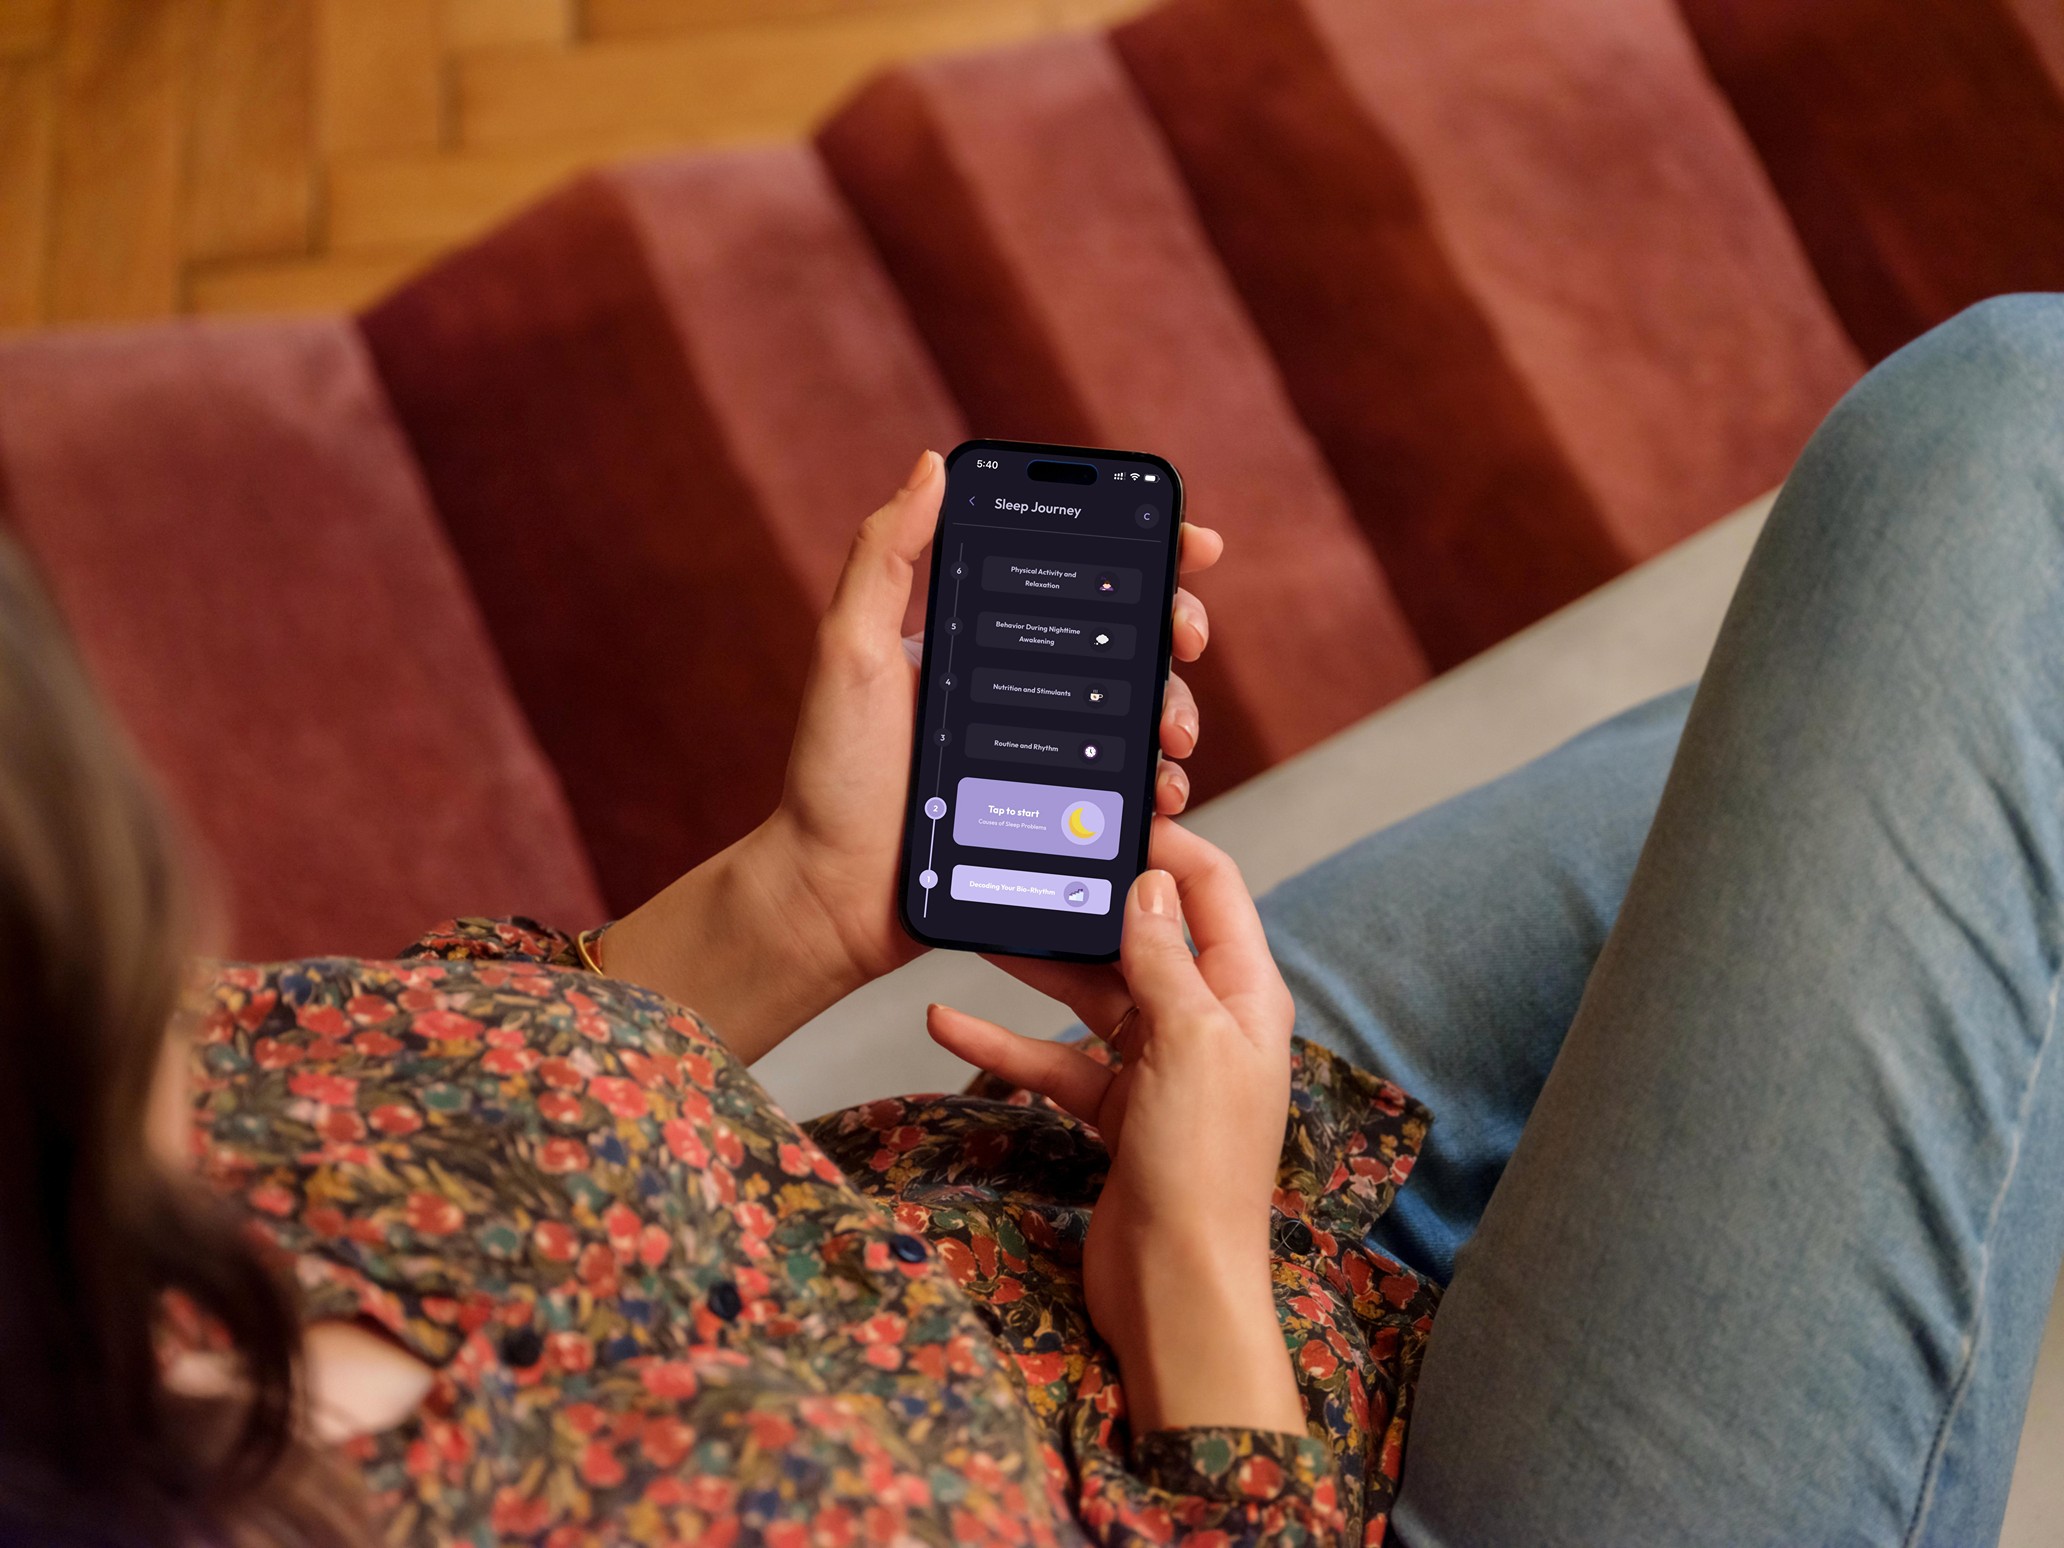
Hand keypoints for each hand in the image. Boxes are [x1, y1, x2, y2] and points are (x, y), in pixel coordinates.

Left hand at [600, 451, 1225, 1061]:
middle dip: (1175, 629)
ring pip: (1140, 714)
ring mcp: (1045, 753)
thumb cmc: (832, 774)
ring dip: (1178, 709)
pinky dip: (1159, 784)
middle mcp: (1023, 688)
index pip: (1075, 573)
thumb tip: (932, 465)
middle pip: (1129, 638)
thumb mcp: (850, 650)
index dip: (1144, 552)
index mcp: (982, 636)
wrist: (834, 895)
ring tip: (1172, 731)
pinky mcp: (1058, 816)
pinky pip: (1128, 790)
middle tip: (1183, 640)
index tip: (1190, 547)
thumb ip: (886, 556)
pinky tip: (1162, 790)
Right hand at [927, 819, 1305, 1435]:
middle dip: (1084, 900)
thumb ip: (1165, 959)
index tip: (1103, 811)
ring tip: (976, 923)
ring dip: (1034, 964)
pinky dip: (1006, 1039)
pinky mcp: (1114, 1109)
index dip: (1164, 845)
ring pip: (1090, 992)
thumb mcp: (1188, 1042)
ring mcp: (1157, 1065)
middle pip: (1142, 935)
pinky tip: (946, 1020)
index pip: (1210, 889)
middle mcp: (1205, 1019)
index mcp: (1244, 992)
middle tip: (1024, 856)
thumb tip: (1148, 883)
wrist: (1177, 1288)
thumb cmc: (1201, 1166)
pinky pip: (1055, 1057)